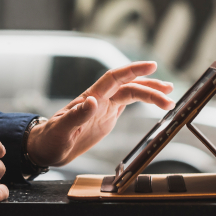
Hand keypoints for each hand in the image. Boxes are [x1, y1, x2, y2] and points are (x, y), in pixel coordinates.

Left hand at [26, 61, 173, 167]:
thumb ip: (76, 116)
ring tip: (170, 99)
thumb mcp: (61, 130)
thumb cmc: (50, 139)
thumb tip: (92, 101)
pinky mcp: (107, 117)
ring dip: (150, 94)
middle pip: (129, 86)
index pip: (115, 78)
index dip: (133, 70)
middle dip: (150, 87)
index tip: (151, 66)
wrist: (46, 149)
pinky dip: (143, 102)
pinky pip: (128, 104)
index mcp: (90, 98)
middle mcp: (99, 99)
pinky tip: (155, 102)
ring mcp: (104, 107)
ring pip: (131, 94)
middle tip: (169, 93)